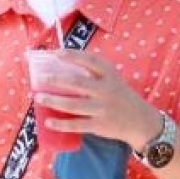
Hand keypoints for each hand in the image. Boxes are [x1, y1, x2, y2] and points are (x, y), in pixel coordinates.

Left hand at [34, 50, 161, 149]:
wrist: (141, 122)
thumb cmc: (120, 96)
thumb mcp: (113, 79)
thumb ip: (93, 73)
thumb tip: (61, 65)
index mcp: (110, 75)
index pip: (90, 60)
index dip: (72, 55)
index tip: (55, 53)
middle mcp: (106, 90)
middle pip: (77, 83)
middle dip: (56, 80)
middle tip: (40, 78)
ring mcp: (102, 109)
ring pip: (73, 105)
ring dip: (53, 101)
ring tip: (38, 98)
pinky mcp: (100, 125)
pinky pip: (76, 125)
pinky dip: (61, 124)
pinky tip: (48, 122)